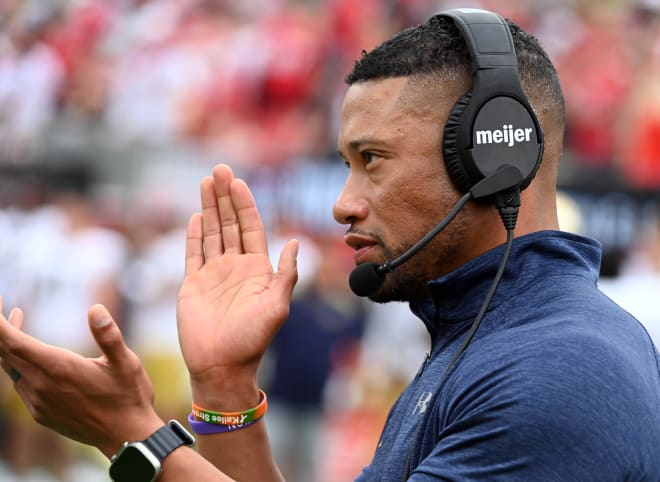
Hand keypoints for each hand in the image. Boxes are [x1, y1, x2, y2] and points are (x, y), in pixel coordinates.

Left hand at [0, 298, 163, 456]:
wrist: (126, 437)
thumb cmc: (129, 396)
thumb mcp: (126, 362)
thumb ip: (109, 336)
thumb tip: (96, 309)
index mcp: (58, 368)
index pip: (11, 341)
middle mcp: (41, 385)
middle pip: (4, 351)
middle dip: (0, 327)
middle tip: (1, 303)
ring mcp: (38, 401)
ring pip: (9, 367)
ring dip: (8, 342)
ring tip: (15, 317)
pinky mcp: (41, 412)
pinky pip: (18, 382)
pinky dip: (16, 362)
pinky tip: (30, 354)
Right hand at [177, 164, 297, 397]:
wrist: (222, 367)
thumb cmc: (253, 340)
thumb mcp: (277, 305)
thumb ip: (287, 273)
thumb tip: (295, 241)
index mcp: (256, 268)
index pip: (251, 227)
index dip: (245, 203)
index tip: (238, 181)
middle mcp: (235, 266)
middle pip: (230, 223)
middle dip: (224, 196)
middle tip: (219, 169)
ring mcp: (213, 274)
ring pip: (212, 232)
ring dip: (209, 207)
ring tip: (205, 182)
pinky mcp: (192, 284)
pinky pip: (193, 253)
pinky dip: (194, 234)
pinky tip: (197, 216)